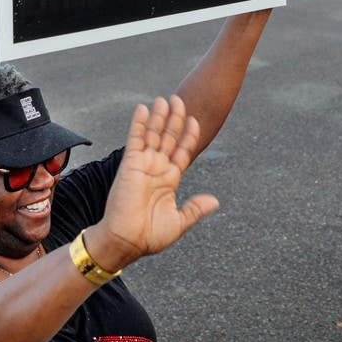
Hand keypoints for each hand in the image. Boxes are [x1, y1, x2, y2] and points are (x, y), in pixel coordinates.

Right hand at [90, 96, 218, 270]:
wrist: (126, 242)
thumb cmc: (149, 236)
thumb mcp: (179, 222)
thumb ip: (195, 208)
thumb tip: (215, 200)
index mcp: (169, 181)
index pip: (182, 152)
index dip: (189, 136)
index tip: (196, 121)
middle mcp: (157, 169)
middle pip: (169, 138)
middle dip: (175, 120)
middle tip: (180, 100)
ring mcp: (143, 165)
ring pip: (154, 134)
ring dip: (159, 117)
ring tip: (165, 99)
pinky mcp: (130, 164)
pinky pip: (136, 139)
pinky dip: (140, 123)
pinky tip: (144, 108)